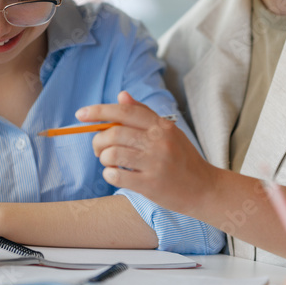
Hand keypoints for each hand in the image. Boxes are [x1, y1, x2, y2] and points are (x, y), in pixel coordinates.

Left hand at [79, 91, 215, 213]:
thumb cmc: (183, 159)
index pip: (124, 112)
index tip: (80, 114)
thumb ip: (144, 114)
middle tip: (99, 149)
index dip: (98, 111)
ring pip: (112, 155)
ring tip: (110, 163)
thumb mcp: (169, 132)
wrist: (205, 189)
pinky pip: (117, 176)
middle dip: (98, 141)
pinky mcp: (151, 184)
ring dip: (104, 159)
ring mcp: (155, 163)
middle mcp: (159, 141)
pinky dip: (109, 175)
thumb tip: (120, 96)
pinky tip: (116, 175)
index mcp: (162, 126)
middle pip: (114, 134)